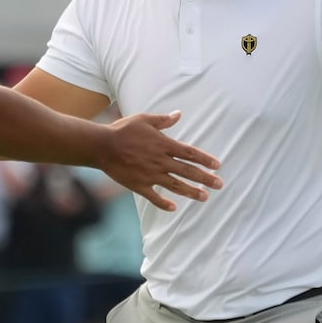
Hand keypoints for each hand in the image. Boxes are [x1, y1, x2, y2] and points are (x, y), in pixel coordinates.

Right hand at [98, 111, 221, 211]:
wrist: (102, 146)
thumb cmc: (122, 130)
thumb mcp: (144, 119)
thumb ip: (163, 120)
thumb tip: (178, 114)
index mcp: (163, 145)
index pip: (190, 153)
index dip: (205, 159)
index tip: (218, 165)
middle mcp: (160, 161)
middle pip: (188, 171)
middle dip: (205, 178)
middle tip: (219, 185)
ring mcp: (150, 175)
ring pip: (175, 185)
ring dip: (191, 192)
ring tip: (204, 197)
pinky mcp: (139, 185)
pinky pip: (154, 197)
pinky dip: (163, 203)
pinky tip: (173, 208)